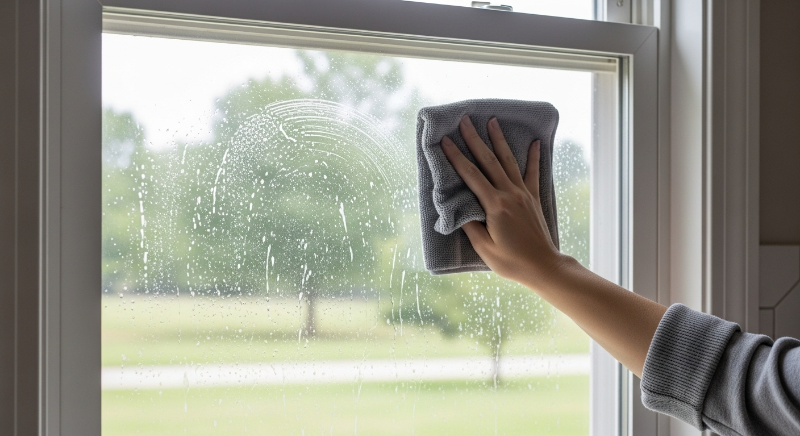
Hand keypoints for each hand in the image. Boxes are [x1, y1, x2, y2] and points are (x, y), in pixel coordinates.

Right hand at [440, 115, 565, 286]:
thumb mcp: (484, 248)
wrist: (543, 267)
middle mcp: (510, 194)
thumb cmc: (512, 261)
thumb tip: (460, 208)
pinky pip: (533, 173)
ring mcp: (523, 194)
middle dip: (475, 139)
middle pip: (489, 161)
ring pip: (509, 161)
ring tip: (492, 121)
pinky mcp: (533, 198)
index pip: (471, 176)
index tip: (446, 141)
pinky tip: (535, 143)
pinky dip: (534, 157)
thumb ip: (471, 225)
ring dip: (499, 140)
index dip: (456, 157)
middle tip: (465, 120)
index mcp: (495, 206)